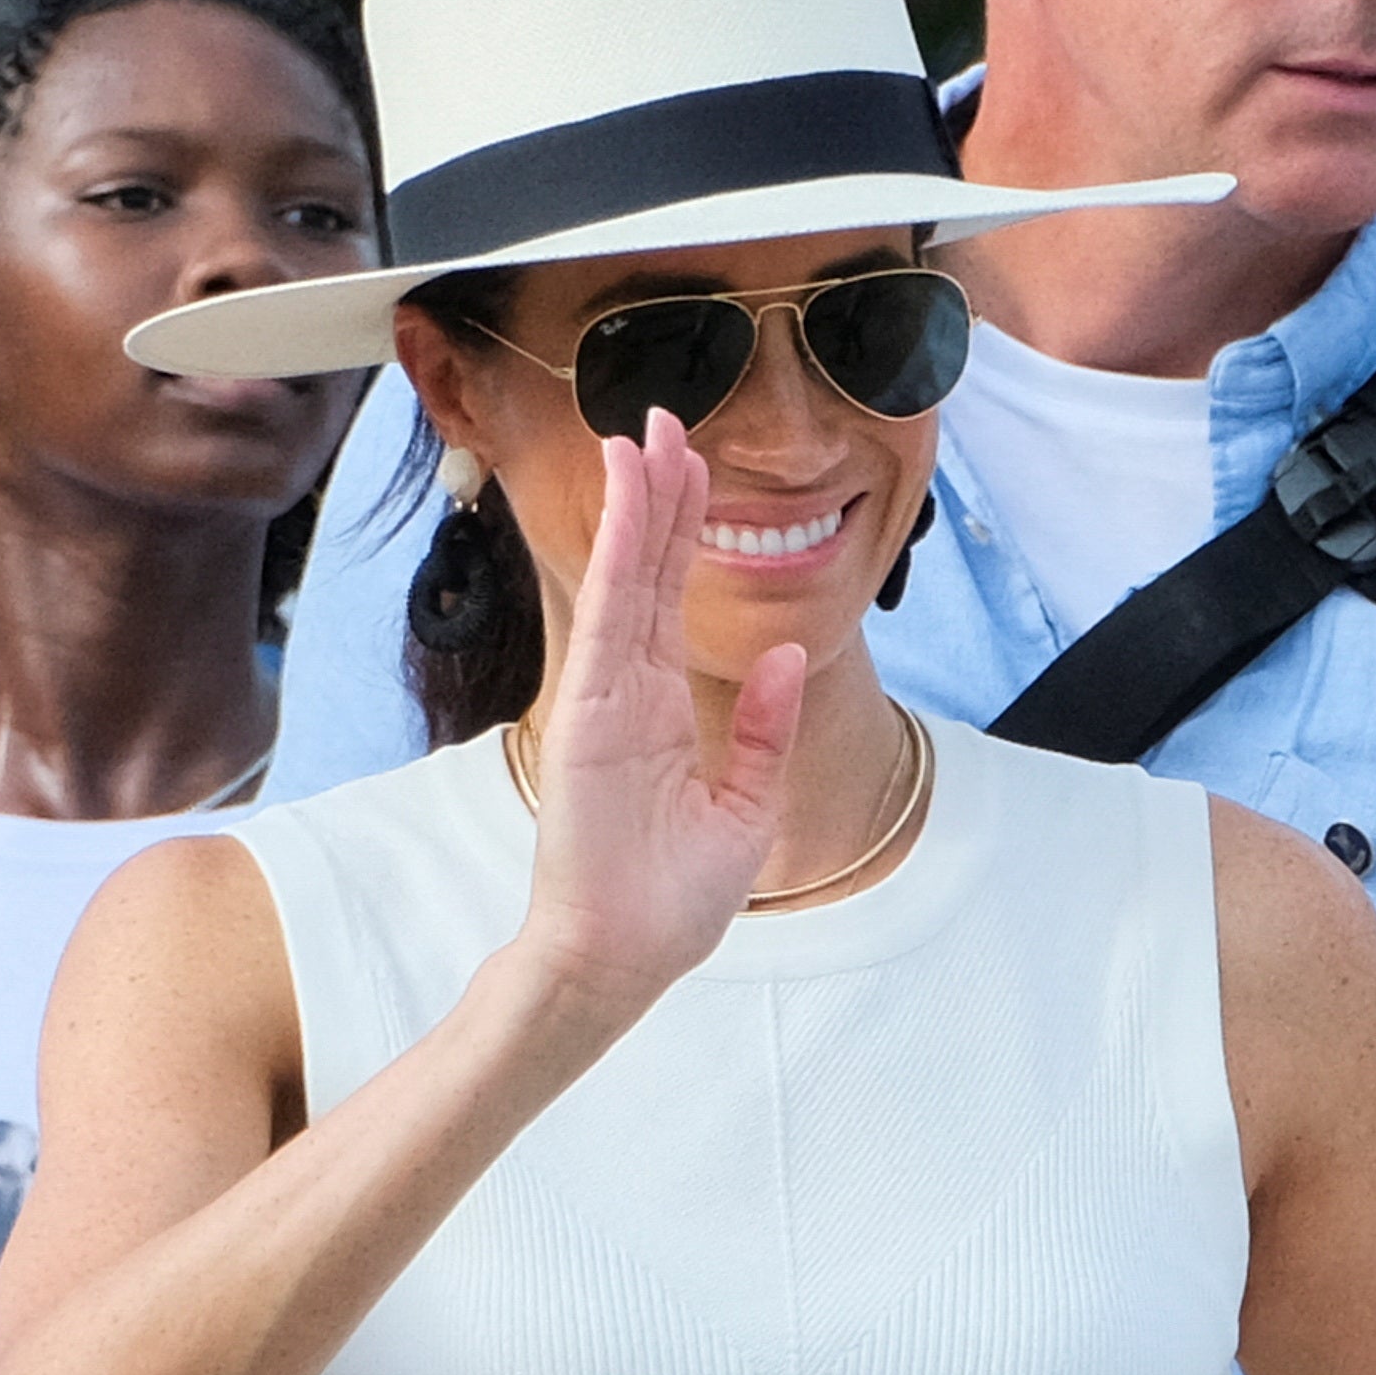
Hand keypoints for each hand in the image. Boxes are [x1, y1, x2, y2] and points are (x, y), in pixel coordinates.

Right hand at [509, 417, 803, 1018]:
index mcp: (659, 706)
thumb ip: (764, 729)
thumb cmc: (672, 895)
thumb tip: (785, 656)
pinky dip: (618, 561)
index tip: (689, 463)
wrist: (627, 956)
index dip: (679, 528)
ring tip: (643, 437)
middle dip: (657, 494)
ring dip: (636, 508)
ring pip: (625, 581)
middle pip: (645, 571)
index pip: (669, 596)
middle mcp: (626, 690)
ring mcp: (604, 699)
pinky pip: (610, 622)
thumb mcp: (745, 803)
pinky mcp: (590, 717)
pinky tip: (628, 509)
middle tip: (664, 418)